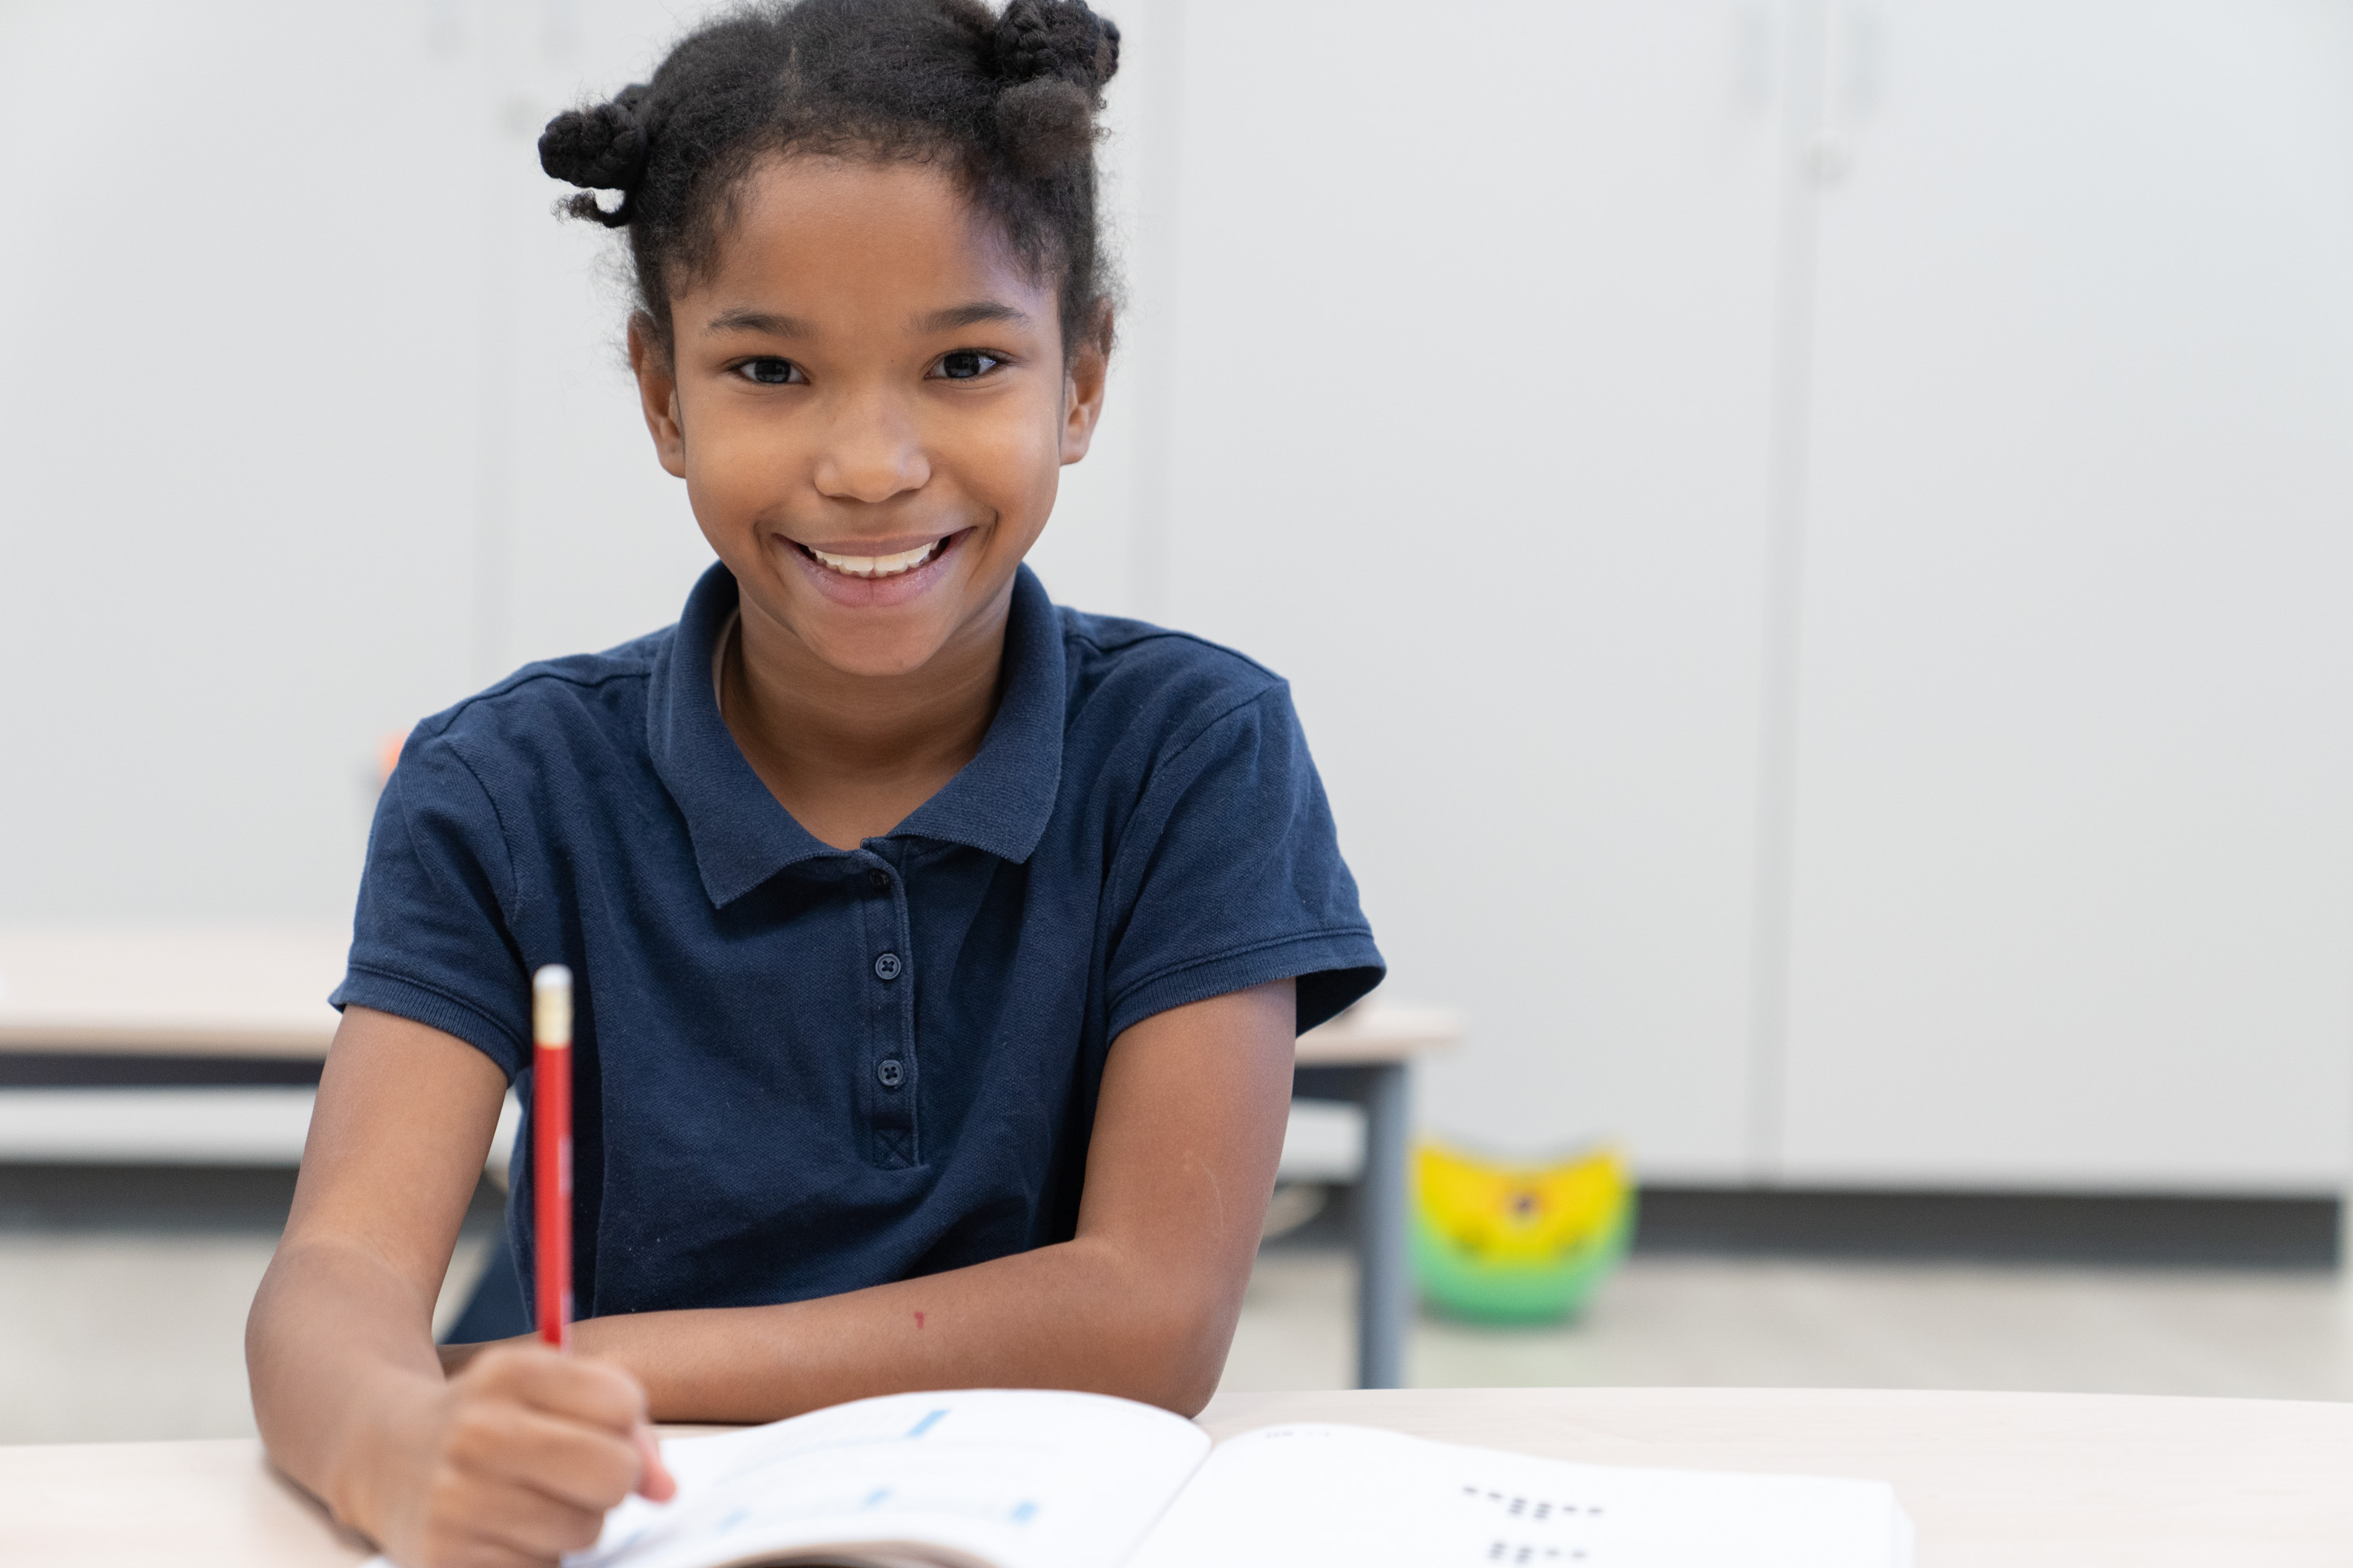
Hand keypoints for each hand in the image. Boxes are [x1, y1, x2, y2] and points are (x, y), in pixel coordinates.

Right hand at [357, 1344, 677, 1567]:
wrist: (385, 1454)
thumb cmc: (494, 1419)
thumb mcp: (551, 1390)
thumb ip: (625, 1424)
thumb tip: (667, 1490)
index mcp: (510, 1372)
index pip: (621, 1402)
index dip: (626, 1422)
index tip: (598, 1426)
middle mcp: (477, 1431)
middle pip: (613, 1473)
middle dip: (613, 1480)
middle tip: (579, 1475)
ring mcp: (455, 1500)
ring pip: (585, 1532)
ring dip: (575, 1524)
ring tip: (530, 1501)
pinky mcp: (443, 1558)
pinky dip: (538, 1558)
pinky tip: (504, 1532)